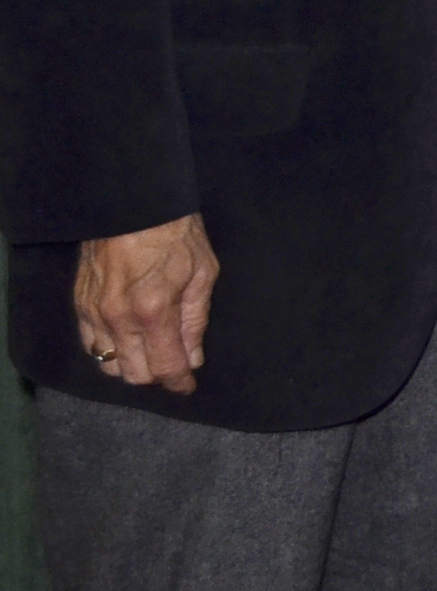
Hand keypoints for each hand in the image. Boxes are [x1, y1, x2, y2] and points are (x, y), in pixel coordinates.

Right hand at [74, 213, 217, 394]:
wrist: (133, 205)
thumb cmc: (176, 234)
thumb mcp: (203, 273)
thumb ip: (195, 320)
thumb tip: (192, 358)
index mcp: (154, 312)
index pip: (165, 366)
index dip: (179, 382)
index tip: (187, 386)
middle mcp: (119, 320)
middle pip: (133, 374)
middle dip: (156, 376)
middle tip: (172, 366)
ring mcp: (94, 313)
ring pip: (107, 365)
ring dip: (130, 367)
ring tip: (150, 354)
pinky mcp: (80, 304)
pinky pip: (90, 344)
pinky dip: (109, 351)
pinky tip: (126, 342)